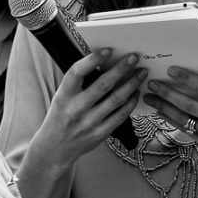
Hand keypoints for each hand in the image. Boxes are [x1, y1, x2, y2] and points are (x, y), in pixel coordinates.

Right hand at [35, 49, 146, 167]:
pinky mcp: (100, 134)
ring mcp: (89, 122)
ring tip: (141, 73)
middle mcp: (76, 108)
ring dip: (132, 84)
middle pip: (103, 84)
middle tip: (134, 57)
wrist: (55, 147)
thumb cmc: (60, 116)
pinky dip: (130, 103)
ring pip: (116, 99)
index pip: (77, 72)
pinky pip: (120, 116)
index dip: (93, 59)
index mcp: (64, 95)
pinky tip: (136, 93)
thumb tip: (103, 64)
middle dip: (121, 69)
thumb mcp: (62, 97)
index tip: (108, 50)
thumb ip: (79, 84)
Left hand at [144, 67, 197, 165]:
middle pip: (187, 103)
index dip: (186, 78)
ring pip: (182, 118)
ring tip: (150, 98)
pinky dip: (171, 120)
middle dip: (166, 93)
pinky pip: (185, 130)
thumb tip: (193, 82)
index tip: (171, 70)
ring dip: (163, 107)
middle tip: (152, 84)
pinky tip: (161, 113)